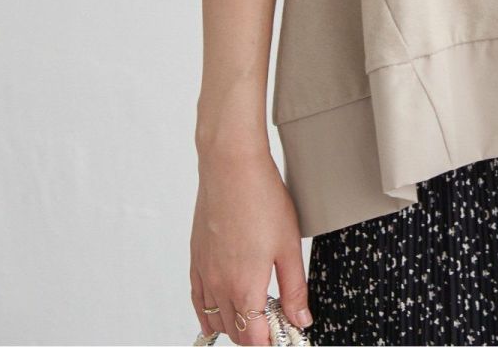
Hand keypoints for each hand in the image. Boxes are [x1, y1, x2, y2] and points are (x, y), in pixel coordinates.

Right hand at [190, 150, 312, 344]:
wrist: (231, 167)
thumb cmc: (262, 199)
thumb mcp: (289, 245)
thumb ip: (294, 289)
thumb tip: (301, 320)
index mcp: (245, 287)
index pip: (254, 339)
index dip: (271, 340)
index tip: (286, 331)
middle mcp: (219, 286)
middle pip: (235, 332)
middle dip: (256, 334)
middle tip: (277, 319)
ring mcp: (204, 274)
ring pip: (216, 320)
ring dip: (235, 324)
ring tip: (257, 310)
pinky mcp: (196, 260)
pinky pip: (198, 302)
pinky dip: (209, 313)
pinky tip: (219, 312)